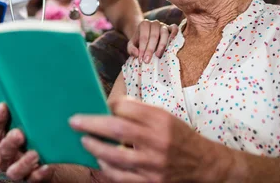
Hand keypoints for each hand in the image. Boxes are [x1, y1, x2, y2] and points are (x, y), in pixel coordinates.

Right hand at [0, 103, 54, 181]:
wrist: (50, 162)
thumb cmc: (35, 139)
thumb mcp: (28, 126)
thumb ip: (25, 116)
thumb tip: (30, 91)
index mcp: (1, 140)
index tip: (3, 106)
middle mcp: (6, 156)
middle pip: (3, 150)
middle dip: (10, 142)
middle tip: (19, 134)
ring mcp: (17, 170)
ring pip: (14, 170)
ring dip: (23, 162)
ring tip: (35, 154)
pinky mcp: (31, 180)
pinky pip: (33, 180)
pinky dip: (39, 174)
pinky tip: (46, 166)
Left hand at [70, 96, 210, 181]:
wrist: (205, 165)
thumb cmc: (179, 137)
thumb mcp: (165, 117)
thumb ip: (140, 111)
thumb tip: (111, 106)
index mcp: (161, 120)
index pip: (127, 108)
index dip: (110, 105)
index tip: (99, 105)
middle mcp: (157, 141)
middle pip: (117, 129)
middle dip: (91, 124)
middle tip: (74, 122)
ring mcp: (153, 164)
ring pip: (115, 156)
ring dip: (95, 147)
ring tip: (84, 141)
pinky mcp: (151, 182)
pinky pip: (121, 177)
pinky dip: (106, 168)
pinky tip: (99, 160)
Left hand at [127, 20, 177, 62]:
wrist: (146, 35)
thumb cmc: (139, 41)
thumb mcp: (132, 44)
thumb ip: (131, 49)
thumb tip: (137, 54)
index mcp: (144, 24)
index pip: (143, 37)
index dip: (142, 49)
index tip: (141, 60)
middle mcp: (154, 23)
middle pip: (154, 36)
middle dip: (150, 49)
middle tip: (147, 61)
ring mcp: (163, 25)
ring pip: (164, 33)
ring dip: (162, 45)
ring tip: (158, 56)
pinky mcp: (170, 28)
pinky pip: (174, 28)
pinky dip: (174, 34)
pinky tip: (172, 43)